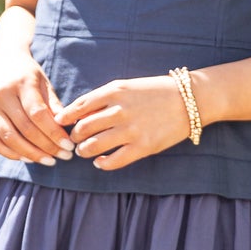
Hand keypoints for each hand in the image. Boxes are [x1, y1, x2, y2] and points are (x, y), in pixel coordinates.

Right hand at [0, 50, 73, 164]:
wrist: (0, 61)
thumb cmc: (28, 74)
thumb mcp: (44, 82)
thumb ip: (54, 104)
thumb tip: (68, 127)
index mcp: (21, 83)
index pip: (38, 114)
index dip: (54, 133)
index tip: (68, 146)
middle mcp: (2, 95)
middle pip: (25, 128)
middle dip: (47, 146)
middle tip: (64, 156)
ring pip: (9, 138)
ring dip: (31, 154)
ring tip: (49, 161)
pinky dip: (11, 154)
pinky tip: (28, 158)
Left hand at [57, 74, 194, 170]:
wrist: (190, 100)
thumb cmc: (156, 91)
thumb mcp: (127, 86)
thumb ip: (104, 98)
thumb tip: (79, 113)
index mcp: (114, 91)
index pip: (79, 106)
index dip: (66, 117)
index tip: (61, 123)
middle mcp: (120, 110)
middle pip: (83, 128)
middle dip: (74, 136)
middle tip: (75, 140)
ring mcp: (131, 130)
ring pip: (93, 146)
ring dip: (84, 151)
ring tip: (84, 151)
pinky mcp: (143, 147)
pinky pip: (113, 161)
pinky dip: (102, 163)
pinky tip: (100, 162)